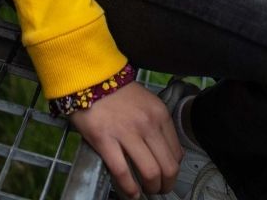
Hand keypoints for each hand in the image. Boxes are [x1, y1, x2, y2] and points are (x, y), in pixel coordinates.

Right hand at [69, 81, 182, 198]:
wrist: (90, 77)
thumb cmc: (118, 92)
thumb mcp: (146, 102)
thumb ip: (157, 124)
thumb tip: (166, 153)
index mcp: (159, 114)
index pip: (176, 153)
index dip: (173, 171)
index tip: (166, 177)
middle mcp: (147, 124)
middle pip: (167, 167)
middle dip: (165, 185)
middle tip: (158, 190)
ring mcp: (127, 132)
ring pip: (149, 173)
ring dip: (149, 189)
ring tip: (144, 192)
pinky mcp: (105, 140)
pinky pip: (123, 173)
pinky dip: (129, 189)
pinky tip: (130, 193)